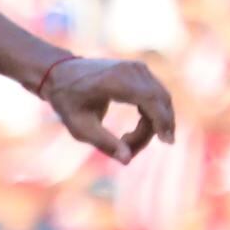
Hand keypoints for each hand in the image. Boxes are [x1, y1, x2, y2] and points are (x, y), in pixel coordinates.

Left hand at [42, 54, 175, 162]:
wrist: (61, 74)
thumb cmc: (68, 101)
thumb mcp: (80, 126)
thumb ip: (104, 142)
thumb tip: (127, 160)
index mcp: (115, 80)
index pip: (150, 99)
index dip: (162, 120)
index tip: (167, 143)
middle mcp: (131, 70)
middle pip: (159, 101)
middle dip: (155, 129)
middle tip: (131, 149)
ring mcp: (138, 68)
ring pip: (160, 101)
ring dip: (152, 126)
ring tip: (125, 141)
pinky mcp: (141, 72)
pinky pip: (156, 97)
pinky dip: (150, 117)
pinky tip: (130, 134)